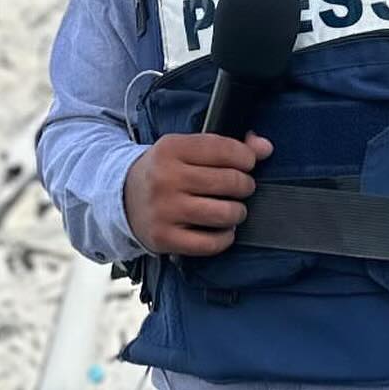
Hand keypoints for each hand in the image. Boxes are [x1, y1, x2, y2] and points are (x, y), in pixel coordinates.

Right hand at [123, 131, 273, 256]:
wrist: (123, 197)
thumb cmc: (165, 171)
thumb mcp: (187, 150)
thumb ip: (227, 146)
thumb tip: (265, 147)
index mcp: (170, 148)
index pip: (224, 149)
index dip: (246, 157)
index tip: (246, 164)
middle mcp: (165, 178)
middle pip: (229, 181)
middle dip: (245, 185)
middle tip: (240, 188)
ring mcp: (164, 210)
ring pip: (224, 213)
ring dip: (238, 212)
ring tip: (232, 209)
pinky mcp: (164, 237)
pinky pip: (210, 243)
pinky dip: (225, 237)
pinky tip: (221, 230)